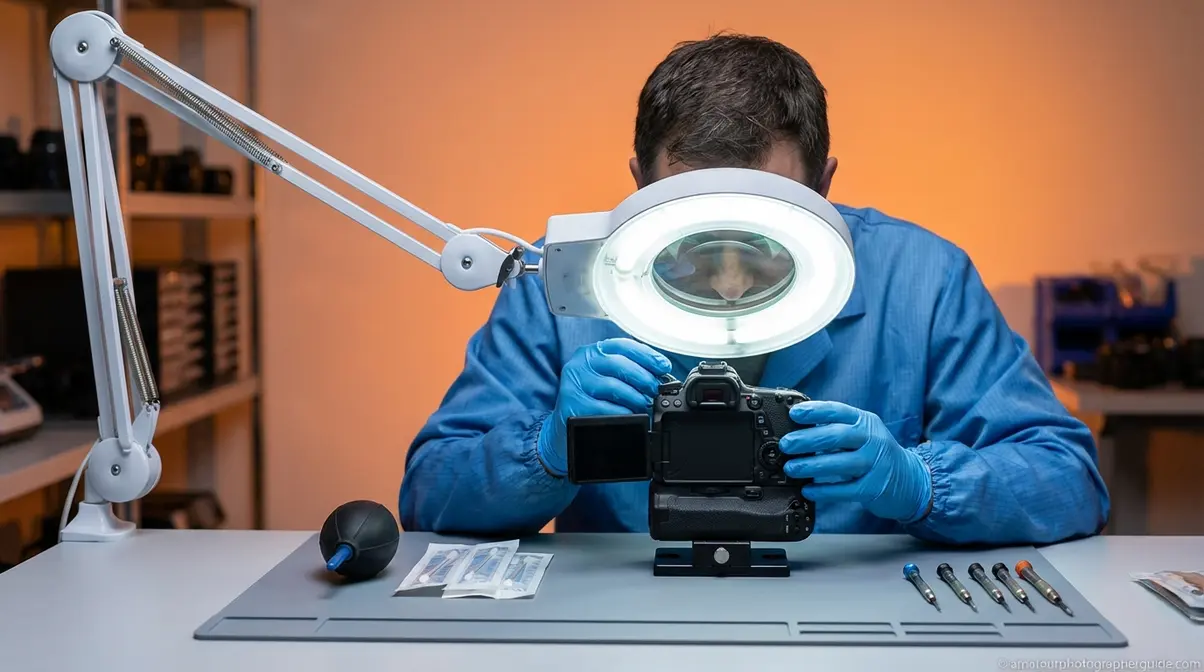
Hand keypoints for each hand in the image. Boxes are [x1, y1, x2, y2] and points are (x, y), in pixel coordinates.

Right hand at [537, 338, 671, 474]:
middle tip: (655, 389)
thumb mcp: (605, 377)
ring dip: (635, 397)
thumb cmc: (591, 399)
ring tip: (644, 404)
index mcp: (591, 352)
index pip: (622, 345)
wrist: (565, 426)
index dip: (646, 355)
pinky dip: (623, 413)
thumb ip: (628, 371)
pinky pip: (605, 408)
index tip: (663, 366)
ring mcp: (574, 385)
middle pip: (619, 364)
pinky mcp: (572, 406)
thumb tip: (659, 375)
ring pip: (613, 386)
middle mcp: (580, 365)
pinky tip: (631, 415)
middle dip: (643, 377)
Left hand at [779, 401, 931, 522]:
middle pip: (837, 435)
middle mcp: (873, 439)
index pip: (838, 411)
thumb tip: (798, 428)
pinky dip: (824, 491)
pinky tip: (808, 490)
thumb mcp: (862, 434)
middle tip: (786, 444)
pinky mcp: (874, 488)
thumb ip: (836, 428)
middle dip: (807, 439)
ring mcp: (876, 464)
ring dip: (811, 466)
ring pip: (840, 463)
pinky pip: (845, 490)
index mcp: (865, 421)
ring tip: (791, 468)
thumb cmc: (876, 454)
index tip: (794, 414)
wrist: (910, 480)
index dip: (814, 411)